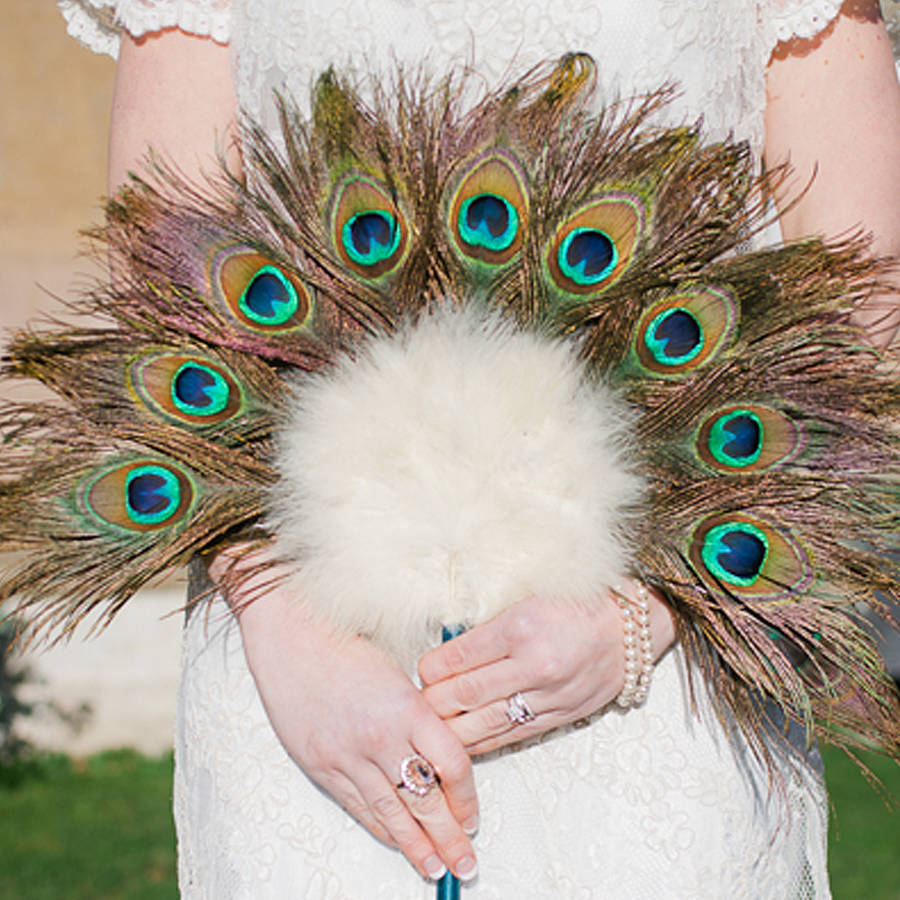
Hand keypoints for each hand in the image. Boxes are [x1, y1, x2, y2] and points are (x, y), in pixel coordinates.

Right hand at [209, 549, 480, 883]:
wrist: (290, 633)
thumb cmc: (345, 641)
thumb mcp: (396, 671)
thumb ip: (419, 714)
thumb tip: (441, 755)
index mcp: (406, 706)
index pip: (452, 765)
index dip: (468, 796)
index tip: (474, 813)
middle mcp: (379, 736)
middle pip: (425, 800)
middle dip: (449, 837)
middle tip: (467, 863)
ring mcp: (346, 754)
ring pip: (390, 813)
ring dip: (416, 846)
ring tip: (435, 868)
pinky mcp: (319, 764)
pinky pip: (356, 806)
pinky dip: (379, 828)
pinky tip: (395, 843)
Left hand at [419, 585, 674, 754]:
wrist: (629, 627)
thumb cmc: (577, 603)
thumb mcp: (529, 596)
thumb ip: (491, 623)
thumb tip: (448, 645)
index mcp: (522, 625)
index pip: (461, 655)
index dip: (432, 667)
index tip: (420, 670)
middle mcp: (535, 664)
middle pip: (467, 693)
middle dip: (435, 701)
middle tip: (415, 703)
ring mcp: (549, 694)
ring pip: (486, 721)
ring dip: (453, 728)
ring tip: (430, 729)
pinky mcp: (560, 715)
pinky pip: (513, 734)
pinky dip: (484, 740)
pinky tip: (464, 743)